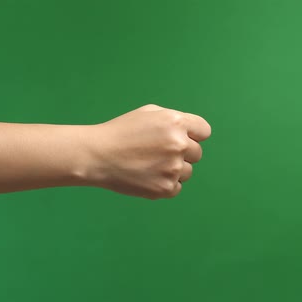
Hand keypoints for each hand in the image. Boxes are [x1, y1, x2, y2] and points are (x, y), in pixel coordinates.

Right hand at [86, 104, 211, 199]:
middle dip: (182, 153)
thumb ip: (173, 120)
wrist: (97, 156)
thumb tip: (191, 132)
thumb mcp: (148, 113)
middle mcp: (179, 144)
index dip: (193, 135)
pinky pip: (176, 188)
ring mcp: (173, 168)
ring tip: (149, 165)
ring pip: (187, 172)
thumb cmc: (120, 132)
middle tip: (157, 154)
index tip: (180, 139)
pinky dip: (164, 184)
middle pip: (197, 153)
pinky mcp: (165, 188)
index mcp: (176, 122)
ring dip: (173, 170)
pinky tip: (147, 176)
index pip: (204, 131)